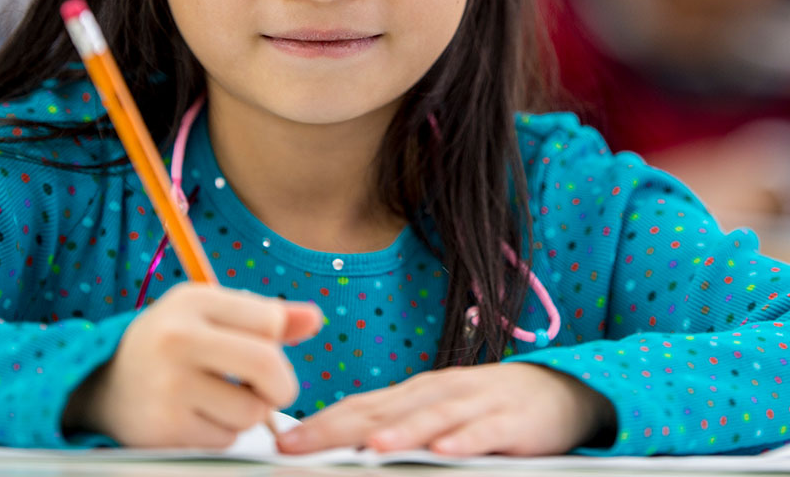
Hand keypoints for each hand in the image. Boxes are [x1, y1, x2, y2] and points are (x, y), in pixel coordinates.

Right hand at [62, 283, 322, 446]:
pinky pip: (225, 440)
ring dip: (247, 412)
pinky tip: (197, 416)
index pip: (270, 320)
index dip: (278, 339)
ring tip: (219, 397)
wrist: (105, 380)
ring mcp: (169, 386)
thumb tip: (316, 319)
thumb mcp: (212, 313)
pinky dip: (222, 434)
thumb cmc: (174, 340)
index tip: (266, 347)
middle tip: (272, 389)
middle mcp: (179, 338)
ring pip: (249, 411)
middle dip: (281, 384)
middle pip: (267, 364)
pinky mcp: (164, 430)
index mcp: (195, 300)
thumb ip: (266, 316)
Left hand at [276, 362, 614, 456]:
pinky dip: (465, 439)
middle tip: (300, 447)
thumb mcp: (437, 415)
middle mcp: (437, 393)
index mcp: (414, 393)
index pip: (360, 407)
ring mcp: (474, 403)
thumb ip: (399, 427)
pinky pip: (485, 432)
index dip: (321, 423)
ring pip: (432, 418)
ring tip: (370, 449)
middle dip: (339, 429)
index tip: (283, 443)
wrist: (556, 388)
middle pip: (383, 410)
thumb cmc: (486, 408)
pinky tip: (446, 450)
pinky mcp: (511, 421)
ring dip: (401, 432)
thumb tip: (348, 449)